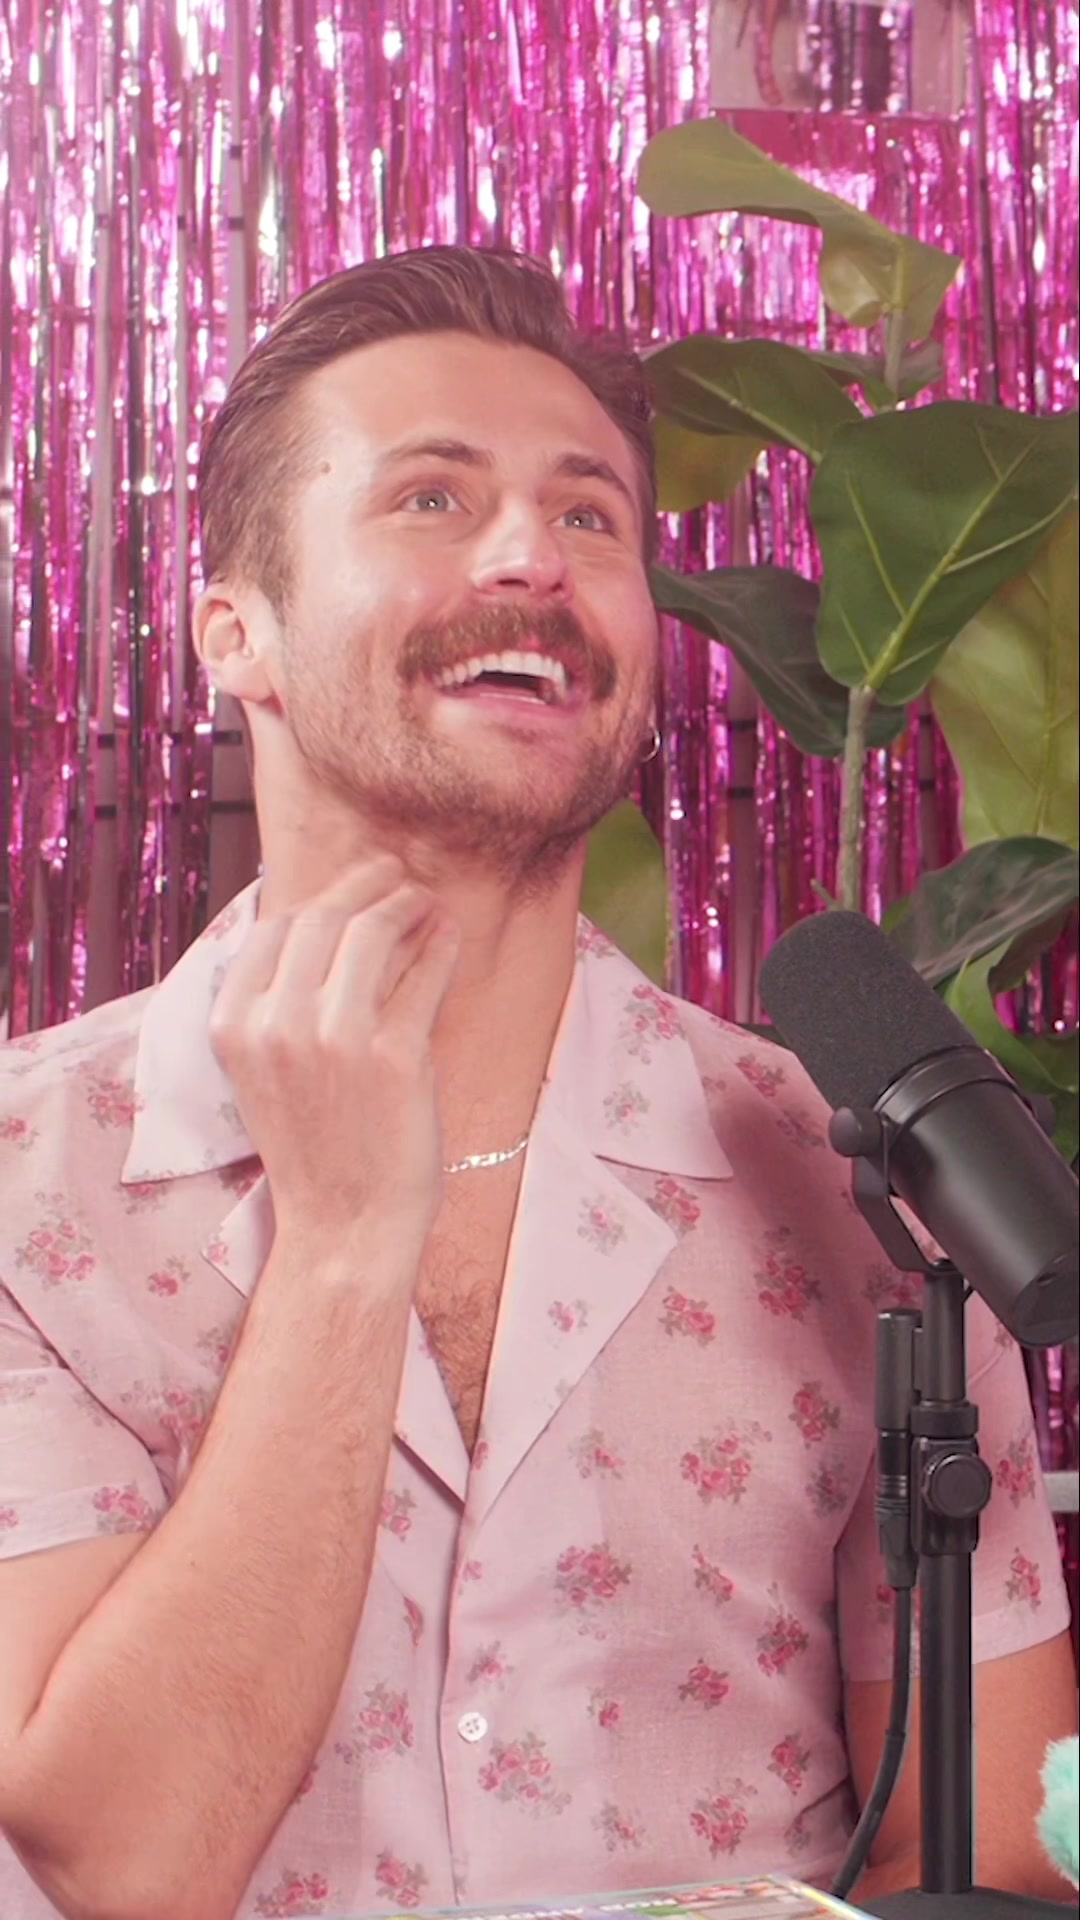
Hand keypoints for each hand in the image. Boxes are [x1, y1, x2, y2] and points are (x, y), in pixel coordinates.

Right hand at [208, 859, 459, 1261]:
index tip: (352, 884)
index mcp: (234, 1026)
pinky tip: (449, 933)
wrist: (344, 1225)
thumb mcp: (265, 1071)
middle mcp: (277, 1025)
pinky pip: (423, 974)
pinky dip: (440, 944)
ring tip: (425, 901)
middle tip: (397, 874)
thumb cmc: (315, 1148)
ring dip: (405, 904)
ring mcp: (335, 1038)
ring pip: (373, 934)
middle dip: (365, 884)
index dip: (319, 896)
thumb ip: (279, 1003)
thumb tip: (326, 921)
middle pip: (324, 919)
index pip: (274, 928)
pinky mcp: (394, 1055)